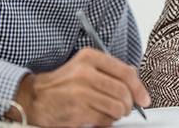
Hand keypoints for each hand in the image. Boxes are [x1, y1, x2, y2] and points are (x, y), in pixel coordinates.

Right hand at [6, 47, 150, 126]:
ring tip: (114, 113)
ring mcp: (80, 92)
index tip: (144, 98)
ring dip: (119, 114)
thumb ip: (108, 69)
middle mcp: (85, 72)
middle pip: (123, 91)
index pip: (125, 72)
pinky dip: (107, 122)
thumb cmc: (63, 83)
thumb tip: (134, 78)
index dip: (139, 87)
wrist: (34, 97)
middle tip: (127, 108)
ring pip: (116, 107)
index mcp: (89, 57)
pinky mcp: (77, 111)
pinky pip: (104, 119)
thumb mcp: (84, 66)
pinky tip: (100, 118)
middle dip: (130, 104)